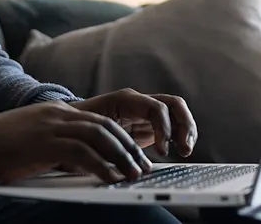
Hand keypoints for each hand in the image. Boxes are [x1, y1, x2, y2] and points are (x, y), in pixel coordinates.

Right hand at [0, 101, 152, 184]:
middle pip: (105, 125)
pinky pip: (82, 153)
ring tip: (133, 175)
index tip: (134, 155)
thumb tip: (81, 166)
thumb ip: (56, 145)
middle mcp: (57, 114)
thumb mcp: (33, 140)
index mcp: (56, 112)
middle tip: (142, 166)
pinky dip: (102, 166)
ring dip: (121, 156)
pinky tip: (110, 179)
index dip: (121, 137)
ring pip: (100, 135)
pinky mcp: (45, 142)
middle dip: (128, 146)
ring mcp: (51, 126)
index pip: (99, 119)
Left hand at [70, 88, 197, 158]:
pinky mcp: (150, 126)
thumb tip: (117, 159)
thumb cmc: (78, 126)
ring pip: (177, 113)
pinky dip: (181, 136)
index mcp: (125, 100)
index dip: (164, 128)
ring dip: (187, 131)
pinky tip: (180, 151)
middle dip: (184, 125)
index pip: (156, 107)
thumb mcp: (89, 132)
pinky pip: (173, 126)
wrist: (72, 126)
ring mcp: (146, 113)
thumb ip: (105, 140)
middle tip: (184, 149)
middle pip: (174, 104)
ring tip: (186, 151)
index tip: (162, 150)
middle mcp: (139, 103)